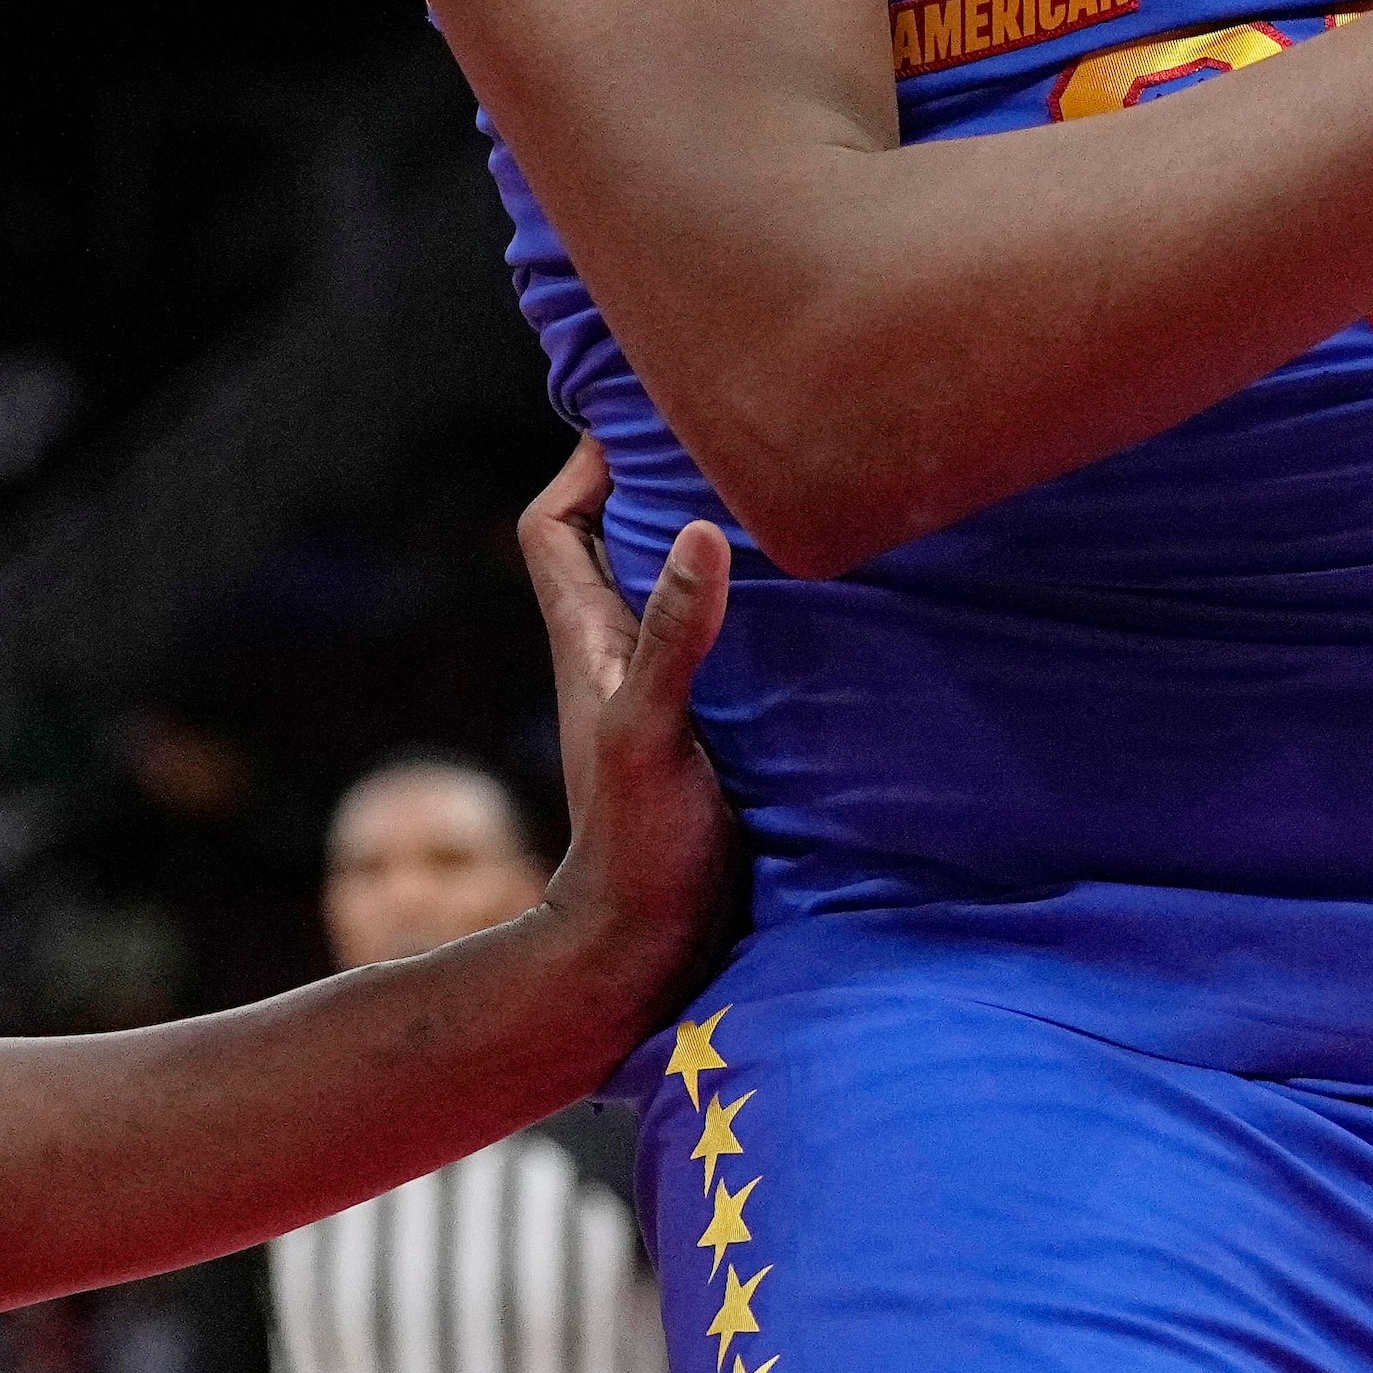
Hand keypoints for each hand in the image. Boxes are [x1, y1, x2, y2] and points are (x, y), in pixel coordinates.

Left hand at [515, 439, 736, 1022]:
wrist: (652, 960)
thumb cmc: (641, 851)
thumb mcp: (655, 733)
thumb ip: (676, 637)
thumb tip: (699, 527)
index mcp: (590, 641)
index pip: (553, 525)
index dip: (582, 464)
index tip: (644, 412)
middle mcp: (618, 658)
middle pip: (615, 545)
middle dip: (655, 486)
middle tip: (731, 436)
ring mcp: (664, 696)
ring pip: (672, 596)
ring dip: (710, 550)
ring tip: (783, 500)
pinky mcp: (710, 734)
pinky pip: (725, 649)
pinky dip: (752, 616)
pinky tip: (818, 608)